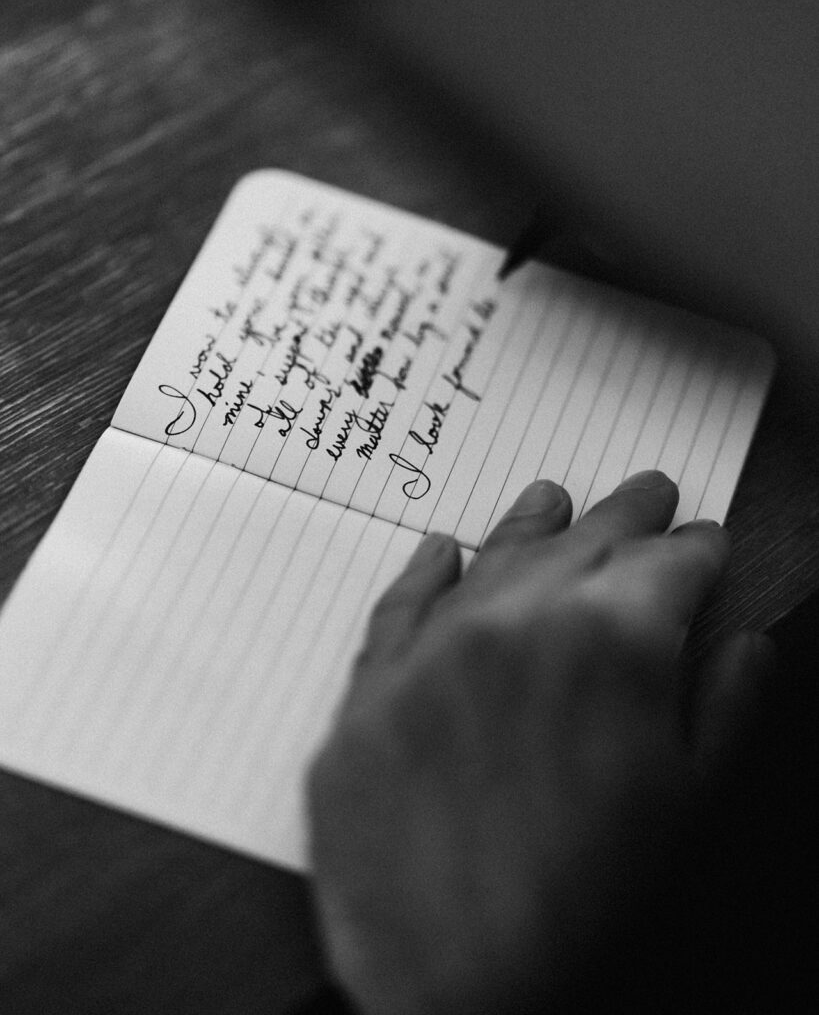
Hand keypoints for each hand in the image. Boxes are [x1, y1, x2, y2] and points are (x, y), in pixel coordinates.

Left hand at [307, 472, 773, 1013]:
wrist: (454, 983)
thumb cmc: (589, 906)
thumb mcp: (691, 805)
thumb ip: (725, 705)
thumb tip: (744, 641)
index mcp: (612, 638)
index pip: (669, 563)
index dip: (696, 550)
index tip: (705, 543)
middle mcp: (519, 618)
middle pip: (585, 542)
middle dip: (626, 516)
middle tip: (650, 494)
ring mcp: (435, 647)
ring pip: (493, 556)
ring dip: (531, 525)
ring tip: (553, 498)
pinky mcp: (370, 687)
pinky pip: (398, 605)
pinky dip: (423, 570)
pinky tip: (442, 548)